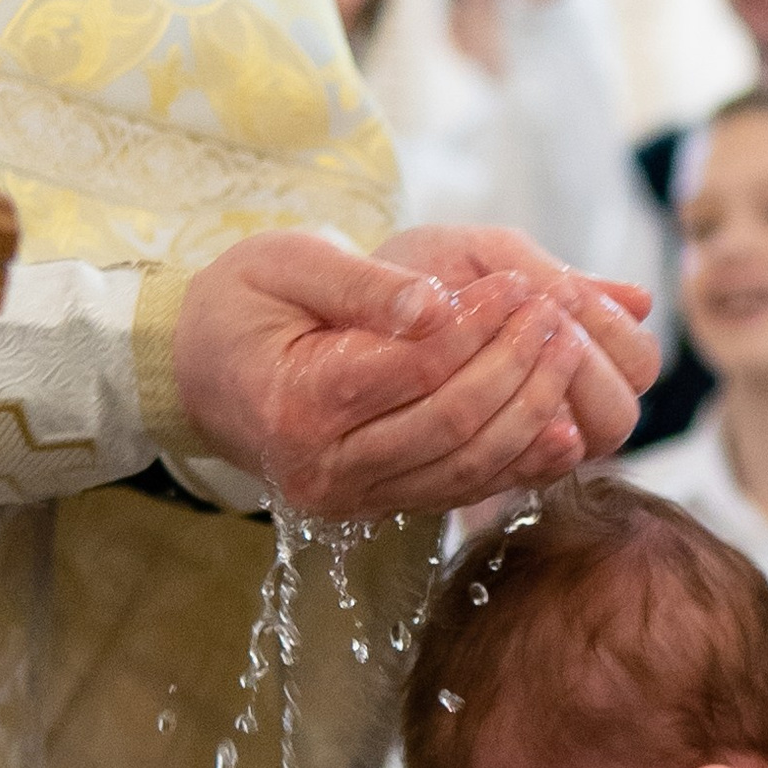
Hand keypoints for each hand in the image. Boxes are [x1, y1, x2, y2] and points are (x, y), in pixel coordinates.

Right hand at [173, 229, 650, 518]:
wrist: (199, 371)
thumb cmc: (242, 303)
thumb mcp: (287, 262)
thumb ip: (364, 283)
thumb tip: (437, 304)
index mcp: (297, 404)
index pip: (414, 369)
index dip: (479, 327)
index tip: (520, 284)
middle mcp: (324, 469)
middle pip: (451, 426)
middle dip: (517, 367)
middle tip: (556, 315)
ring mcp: (351, 498)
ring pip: (466, 468)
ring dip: (530, 413)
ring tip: (568, 353)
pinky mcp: (378, 505)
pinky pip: (460, 491)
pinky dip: (519, 463)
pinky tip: (565, 428)